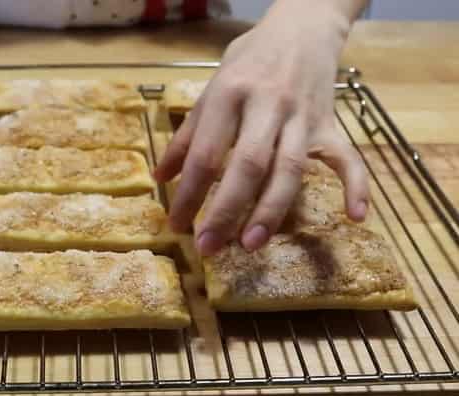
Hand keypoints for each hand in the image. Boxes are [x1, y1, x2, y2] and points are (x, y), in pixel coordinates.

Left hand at [154, 3, 368, 255]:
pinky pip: (348, 158)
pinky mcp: (330, 124)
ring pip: (289, 169)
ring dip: (271, 211)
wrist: (302, 26)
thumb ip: (186, 135)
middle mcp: (268, 106)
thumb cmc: (249, 60)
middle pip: (248, 166)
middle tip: (209, 247)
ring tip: (251, 244)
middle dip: (226, 210)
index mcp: (231, 94)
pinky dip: (357, 186)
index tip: (176, 224)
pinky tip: (355, 217)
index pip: (207, 154)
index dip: (189, 193)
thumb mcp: (210, 89)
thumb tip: (160, 177)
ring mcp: (303, 117)